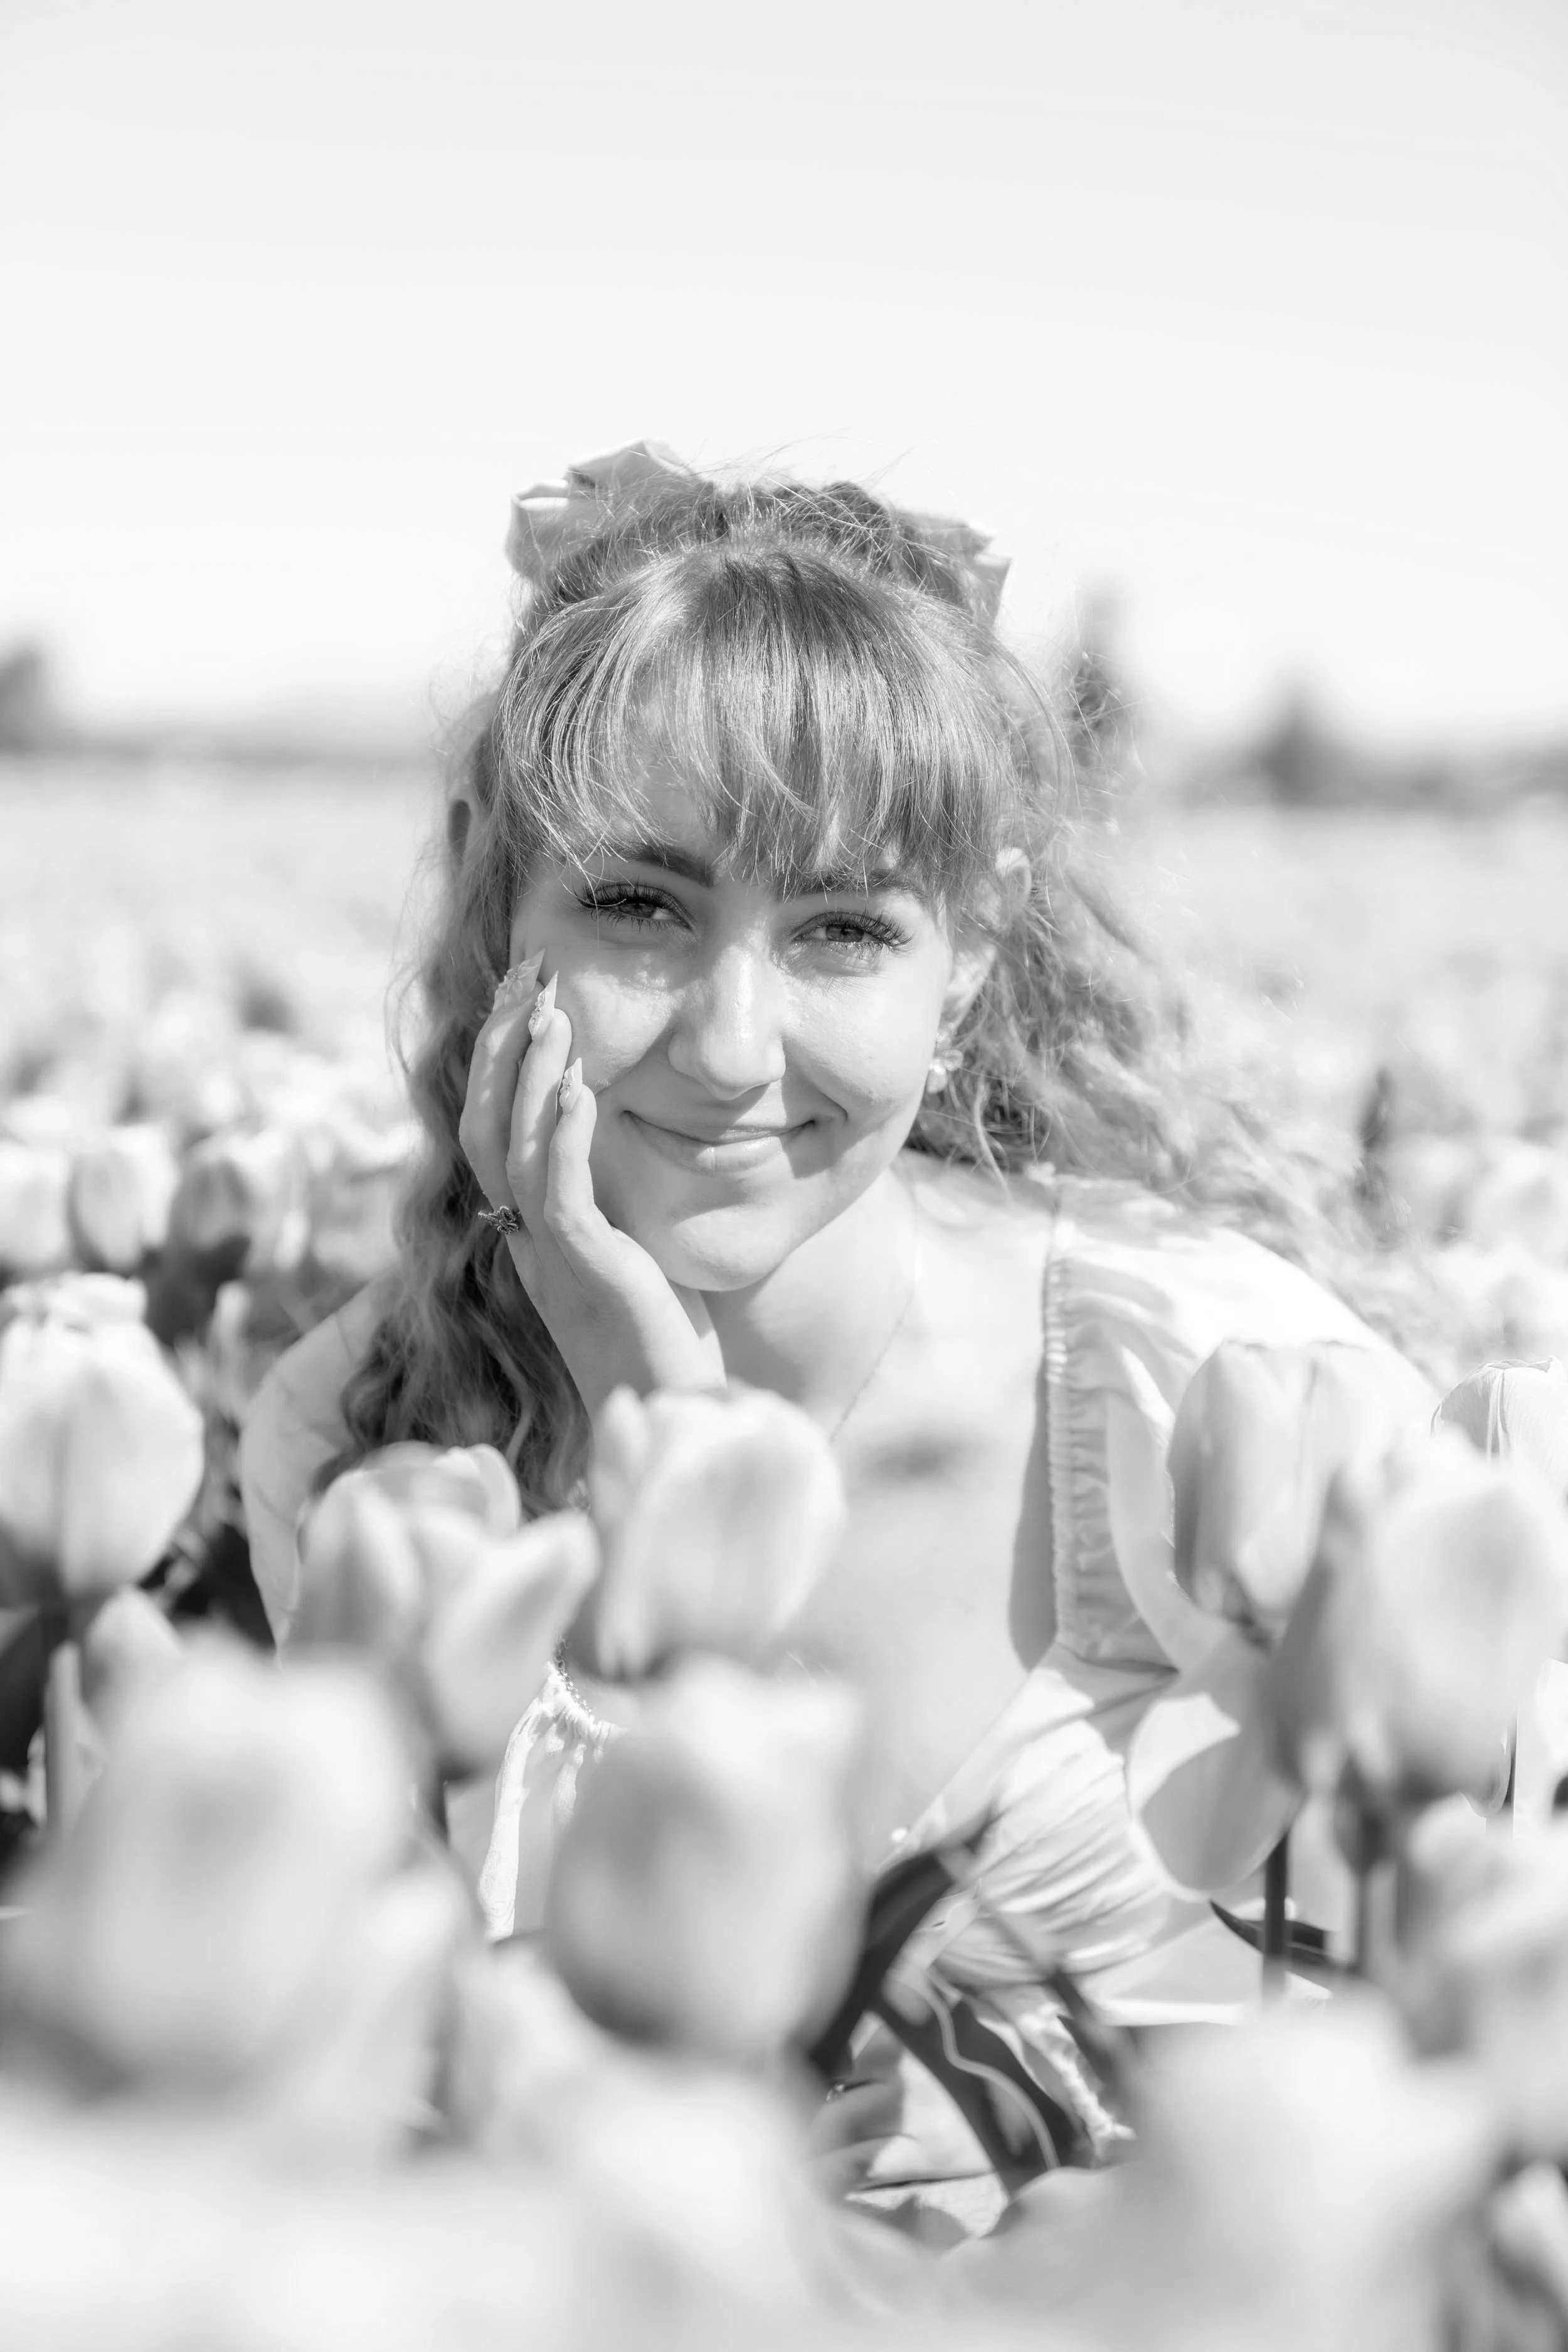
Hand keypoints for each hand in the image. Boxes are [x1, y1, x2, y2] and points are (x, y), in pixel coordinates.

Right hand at [458, 960, 723, 1417]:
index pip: (491, 1129)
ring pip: (511, 1152)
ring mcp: (549, 1258)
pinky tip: (581, 1087)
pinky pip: (560, 1194)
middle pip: (483, 1125)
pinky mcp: (586, 1273)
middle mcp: (524, 1239)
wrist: (672, 1415)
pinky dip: (564, 1137)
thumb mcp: (630, 1253)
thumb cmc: (662, 1343)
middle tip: (527, 974)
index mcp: (528, 1231)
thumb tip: (613, 1137)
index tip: (524, 992)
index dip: (499, 1059)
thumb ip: (608, 1202)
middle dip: (502, 1045)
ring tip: (554, 1012)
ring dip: (530, 1075)